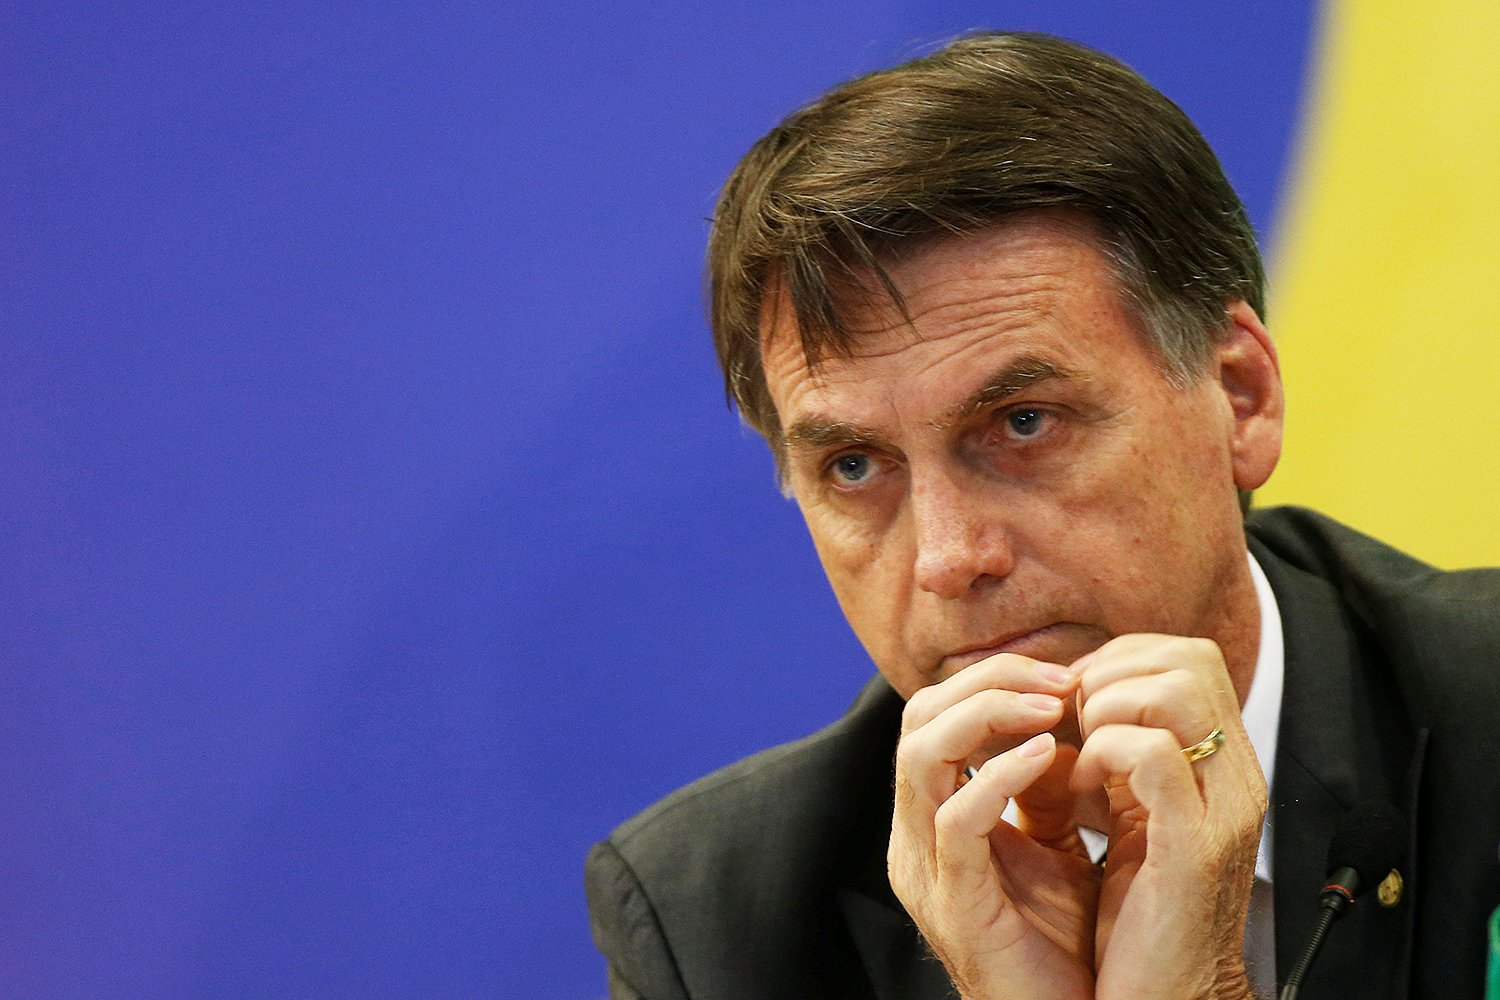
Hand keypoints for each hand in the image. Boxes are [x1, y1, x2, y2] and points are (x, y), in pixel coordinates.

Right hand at [888, 655, 1098, 999]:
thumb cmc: (1064, 942)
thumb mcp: (1055, 842)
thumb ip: (1045, 783)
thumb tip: (1064, 708)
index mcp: (932, 816)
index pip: (932, 714)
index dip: (991, 679)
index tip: (1062, 674)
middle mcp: (915, 836)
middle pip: (917, 720)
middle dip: (988, 682)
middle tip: (1060, 678)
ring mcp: (926, 869)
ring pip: (919, 755)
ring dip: (988, 714)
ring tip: (1052, 706)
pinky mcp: (953, 901)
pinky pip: (957, 819)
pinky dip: (998, 773)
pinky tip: (1047, 755)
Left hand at [1070, 635, 1265, 999]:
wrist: (1163, 999)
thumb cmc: (1137, 914)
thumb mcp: (1124, 814)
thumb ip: (1111, 755)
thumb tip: (1062, 696)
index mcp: (1219, 764)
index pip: (1186, 656)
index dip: (1118, 660)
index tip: (1071, 702)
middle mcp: (1234, 776)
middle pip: (1187, 658)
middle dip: (1110, 674)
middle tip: (1070, 724)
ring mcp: (1222, 808)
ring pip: (1175, 690)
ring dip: (1106, 708)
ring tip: (1078, 755)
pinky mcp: (1195, 845)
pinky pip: (1154, 753)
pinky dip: (1103, 754)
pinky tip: (1082, 792)